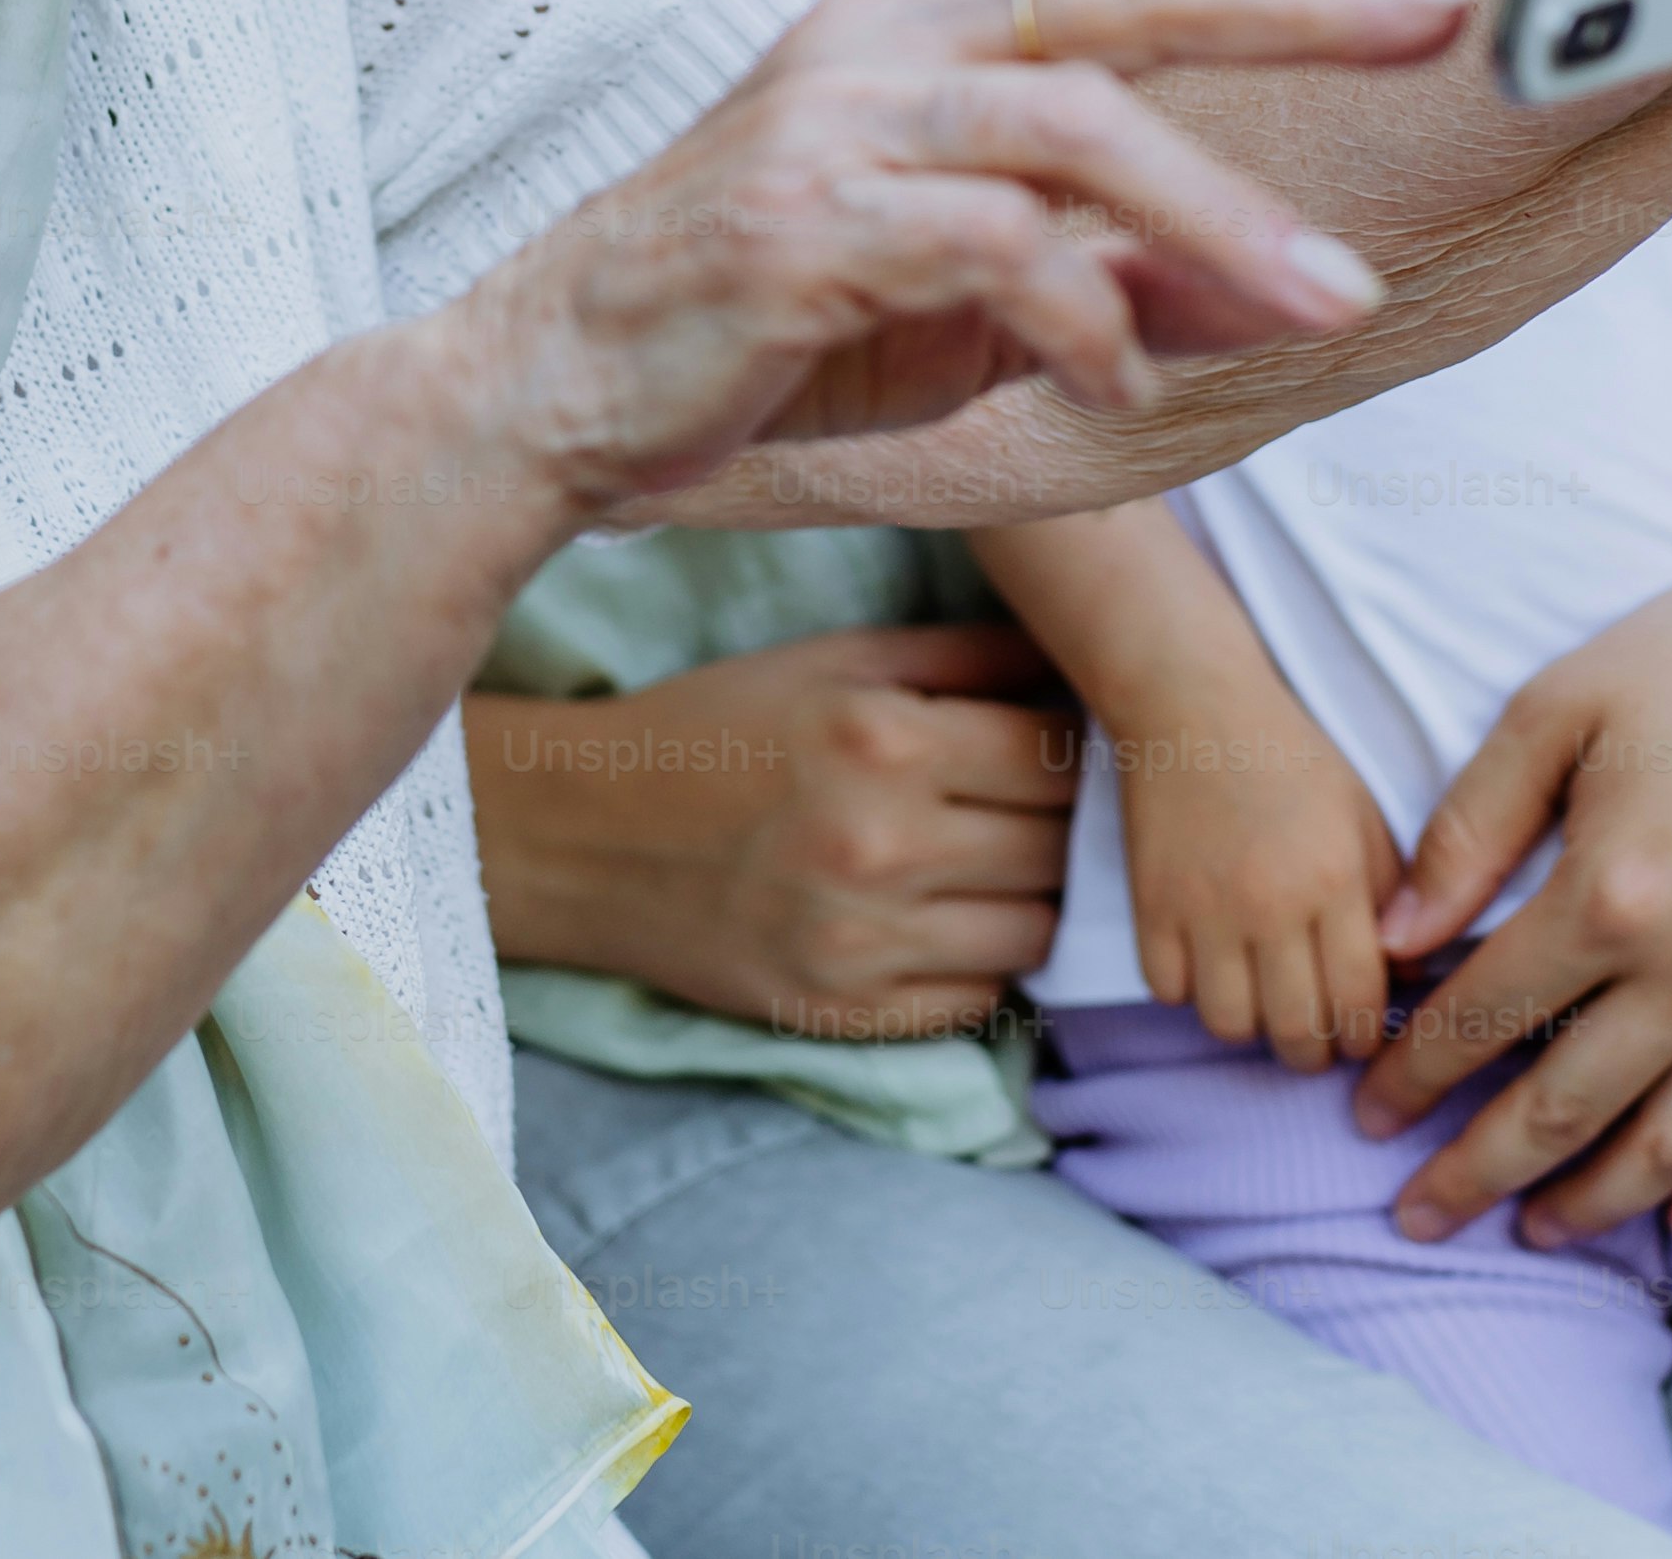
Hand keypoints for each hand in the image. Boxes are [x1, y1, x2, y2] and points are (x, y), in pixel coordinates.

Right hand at [459, 0, 1478, 512]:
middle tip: (1442, 24)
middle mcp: (883, 38)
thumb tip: (1288, 288)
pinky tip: (1120, 384)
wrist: (550, 388)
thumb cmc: (768, 329)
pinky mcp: (801, 223)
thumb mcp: (974, 305)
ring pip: (1074, 122)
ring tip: (1332, 295)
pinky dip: (1082, 317)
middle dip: (1297, 0)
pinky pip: (987, 246)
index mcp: (925, 24)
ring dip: (1221, 215)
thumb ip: (1120, 279)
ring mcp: (835, 123)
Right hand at [471, 628, 1077, 1039]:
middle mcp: (881, 847)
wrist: (588, 837)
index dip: (1067, 747)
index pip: (1055, 756)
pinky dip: (978, 958)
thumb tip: (1082, 664)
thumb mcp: (835, 660)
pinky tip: (939, 917)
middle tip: (1023, 804)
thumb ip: (966, 656)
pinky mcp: (845, 1015)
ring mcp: (863, 944)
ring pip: (1036, 933)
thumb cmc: (719, 728)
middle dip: (1056, 823)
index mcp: (882, 739)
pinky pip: (979, 997)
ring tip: (986, 862)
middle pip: (1057, 849)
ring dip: (1028, 897)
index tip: (1050, 743)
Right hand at [1113, 674, 1400, 1072]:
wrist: (1191, 707)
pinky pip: (1167, 991)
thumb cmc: (1291, 759)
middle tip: (1316, 1035)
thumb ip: (1391, 897)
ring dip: (1251, 1025)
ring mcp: (1203, 910)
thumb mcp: (1364, 818)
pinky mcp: (1149, 905)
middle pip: (1297, 1032)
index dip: (1365, 1036)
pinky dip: (1188, 991)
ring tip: (1261, 1002)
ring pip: (1229, 1024)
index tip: (1360, 1033)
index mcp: (1334, 881)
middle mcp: (1270, 906)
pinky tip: (1208, 965)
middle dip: (1314, 1051)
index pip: (1360, 1003)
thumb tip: (1403, 978)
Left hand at [1350, 524, 1671, 1246]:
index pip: (1484, 1019)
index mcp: (1617, 894)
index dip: (1413, 1077)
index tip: (1366, 1115)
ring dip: (1596, 1203)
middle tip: (1416, 1218)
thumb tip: (1399, 941)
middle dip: (1475, 1172)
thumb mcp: (1558, 707)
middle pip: (1565, 1109)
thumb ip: (1470, 830)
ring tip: (1532, 1231)